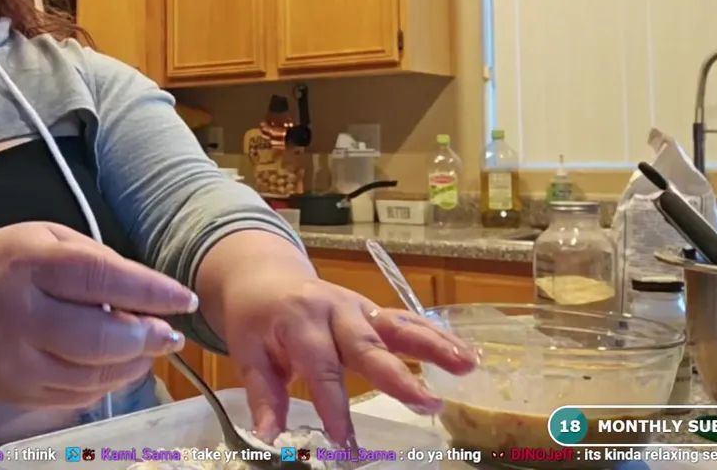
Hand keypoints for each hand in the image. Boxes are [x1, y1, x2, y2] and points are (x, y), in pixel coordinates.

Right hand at [0, 222, 194, 407]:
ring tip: (151, 347)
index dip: (150, 291)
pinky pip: (78, 395)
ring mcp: (16, 362)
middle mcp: (19, 315)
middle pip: (98, 338)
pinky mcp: (17, 393)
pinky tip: (123, 364)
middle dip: (146, 337)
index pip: (100, 278)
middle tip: (171, 334)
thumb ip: (94, 259)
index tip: (184, 299)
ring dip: (134, 364)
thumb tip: (147, 293)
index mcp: (29, 264)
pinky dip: (110, 382)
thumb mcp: (45, 238)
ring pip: (93, 375)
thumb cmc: (4, 265)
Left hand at [217, 270, 476, 445]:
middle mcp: (335, 310)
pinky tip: (468, 353)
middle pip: (368, 343)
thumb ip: (264, 397)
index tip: (343, 440)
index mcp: (299, 320)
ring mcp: (358, 307)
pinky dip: (439, 336)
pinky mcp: (374, 311)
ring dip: (434, 345)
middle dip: (398, 374)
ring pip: (398, 325)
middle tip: (427, 402)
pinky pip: (408, 321)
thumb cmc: (256, 319)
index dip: (333, 405)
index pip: (321, 367)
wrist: (264, 277)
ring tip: (467, 365)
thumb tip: (268, 441)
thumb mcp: (248, 354)